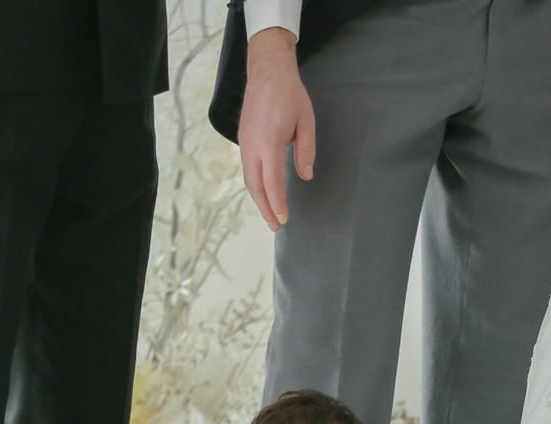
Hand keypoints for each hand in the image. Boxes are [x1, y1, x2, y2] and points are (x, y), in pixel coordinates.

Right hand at [240, 28, 316, 231]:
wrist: (267, 70)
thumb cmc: (290, 94)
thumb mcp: (306, 122)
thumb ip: (306, 151)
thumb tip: (305, 176)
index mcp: (269, 142)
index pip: (272, 182)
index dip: (277, 204)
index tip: (283, 220)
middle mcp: (252, 145)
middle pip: (255, 185)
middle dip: (265, 208)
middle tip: (275, 226)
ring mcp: (244, 141)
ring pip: (249, 178)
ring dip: (258, 198)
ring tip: (270, 215)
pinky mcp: (243, 138)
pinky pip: (247, 167)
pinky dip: (255, 184)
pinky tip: (263, 192)